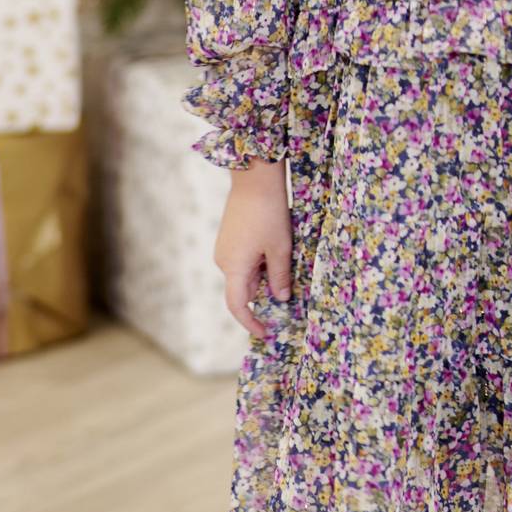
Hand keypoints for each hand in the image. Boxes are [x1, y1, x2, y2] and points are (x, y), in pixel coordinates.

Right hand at [214, 160, 293, 339]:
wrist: (255, 178)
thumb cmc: (269, 214)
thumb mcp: (280, 248)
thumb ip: (279, 277)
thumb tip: (280, 299)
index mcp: (233, 267)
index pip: (237, 305)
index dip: (251, 322)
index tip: (266, 332)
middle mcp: (223, 261)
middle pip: (243, 289)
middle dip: (263, 294)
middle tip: (288, 292)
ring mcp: (224, 248)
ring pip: (245, 274)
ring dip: (263, 276)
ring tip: (284, 259)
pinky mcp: (229, 238)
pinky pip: (243, 260)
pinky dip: (258, 264)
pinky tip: (275, 249)